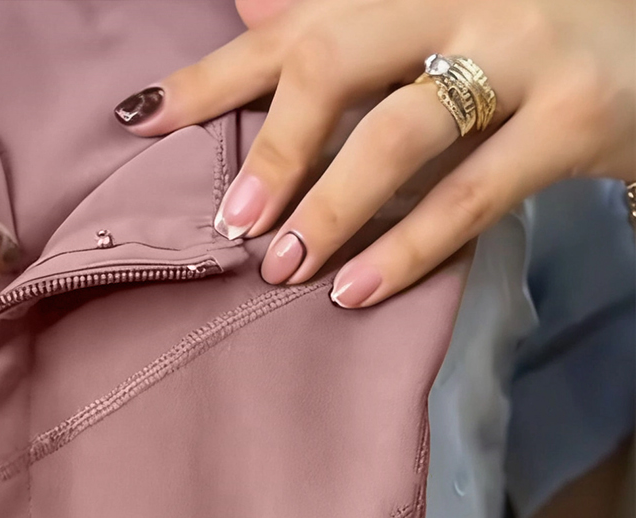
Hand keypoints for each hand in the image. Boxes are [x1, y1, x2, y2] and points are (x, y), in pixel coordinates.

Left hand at [113, 0, 635, 306]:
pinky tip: (355, 291)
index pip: (297, 21)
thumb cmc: (533, 40)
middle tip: (230, 219)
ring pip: (401, 129)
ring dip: (331, 206)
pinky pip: (472, 193)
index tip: (144, 119)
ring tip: (282, 269)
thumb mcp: (439, 19)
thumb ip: (351, 27)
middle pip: (336, 54)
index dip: (215, 73)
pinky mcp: (571, 118)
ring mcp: (520, 52)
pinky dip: (407, 247)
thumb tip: (247, 13)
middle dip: (273, 141)